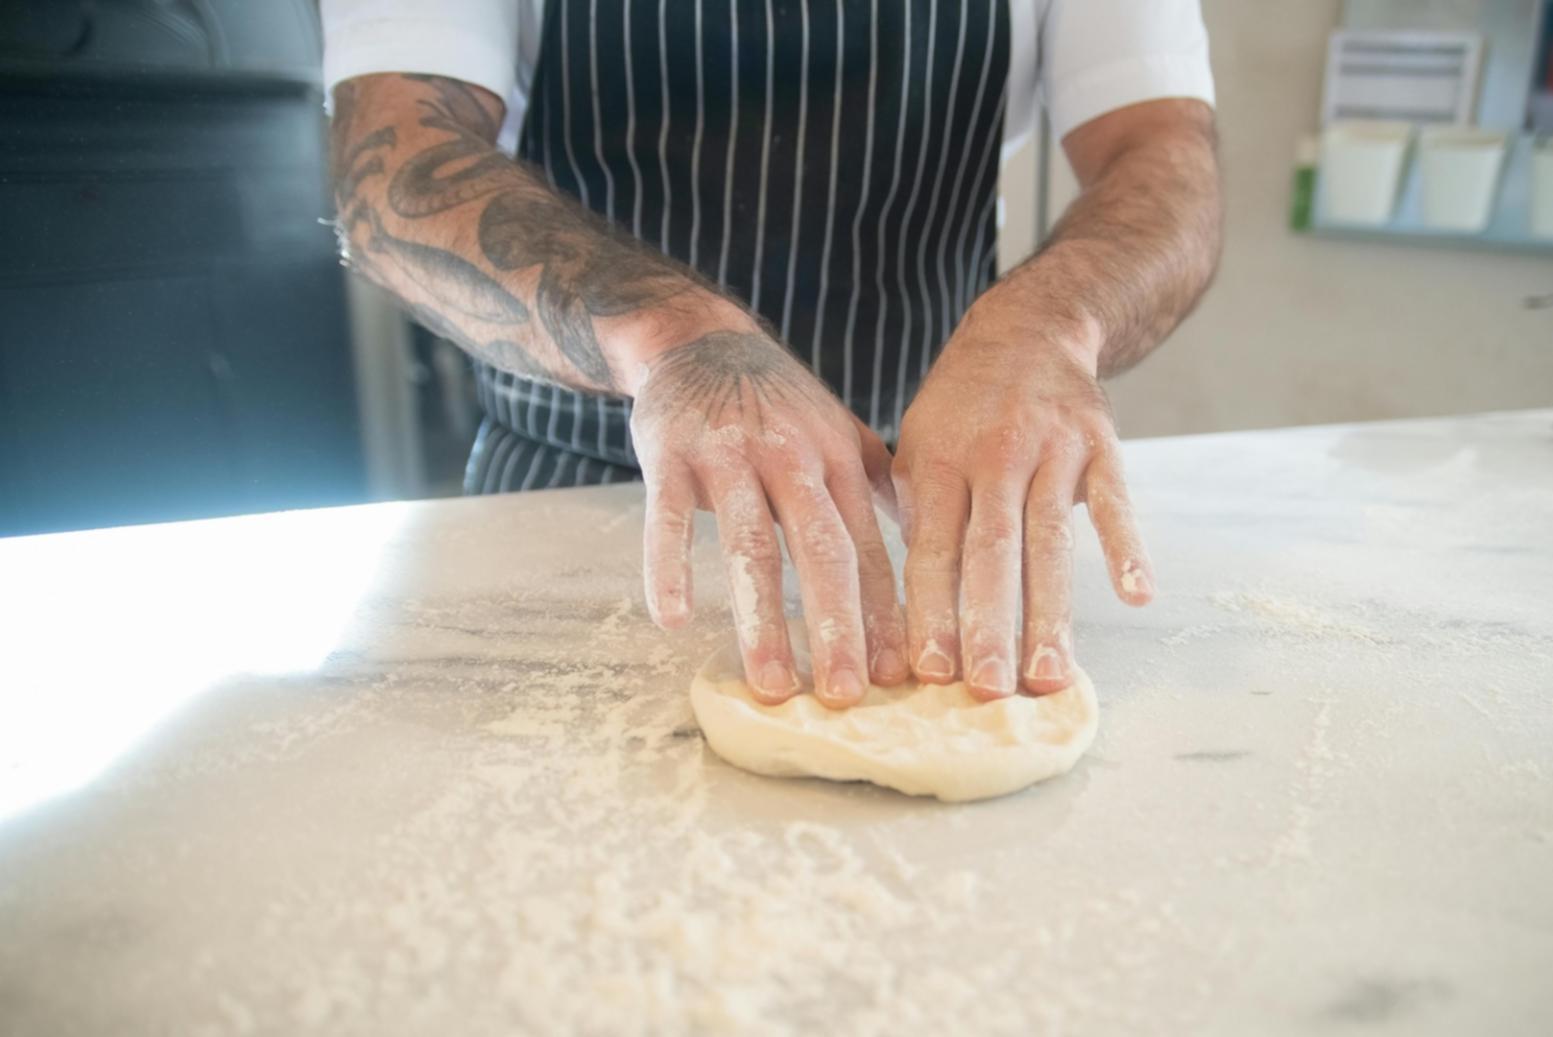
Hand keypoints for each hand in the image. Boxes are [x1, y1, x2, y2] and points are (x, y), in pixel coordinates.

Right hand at [630, 325, 908, 707]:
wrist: (697, 339)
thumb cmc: (776, 402)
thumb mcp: (837, 432)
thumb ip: (880, 486)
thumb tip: (935, 547)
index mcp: (837, 461)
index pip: (870, 547)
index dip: (885, 612)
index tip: (900, 674)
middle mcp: (791, 457)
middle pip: (822, 551)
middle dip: (839, 626)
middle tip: (848, 694)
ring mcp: (729, 454)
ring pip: (750, 545)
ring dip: (762, 620)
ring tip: (772, 683)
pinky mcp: (670, 453)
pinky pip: (668, 517)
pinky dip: (670, 566)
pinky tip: (674, 618)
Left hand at [892, 304, 1153, 698]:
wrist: (1027, 330)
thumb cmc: (962, 406)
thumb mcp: (915, 443)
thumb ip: (912, 513)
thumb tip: (892, 598)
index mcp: (938, 462)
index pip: (932, 550)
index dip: (931, 611)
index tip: (930, 671)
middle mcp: (993, 456)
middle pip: (991, 554)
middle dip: (988, 626)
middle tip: (988, 690)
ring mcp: (1051, 451)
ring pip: (1050, 542)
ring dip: (1050, 613)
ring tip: (1049, 675)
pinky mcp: (1101, 446)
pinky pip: (1116, 503)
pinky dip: (1127, 548)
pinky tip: (1136, 596)